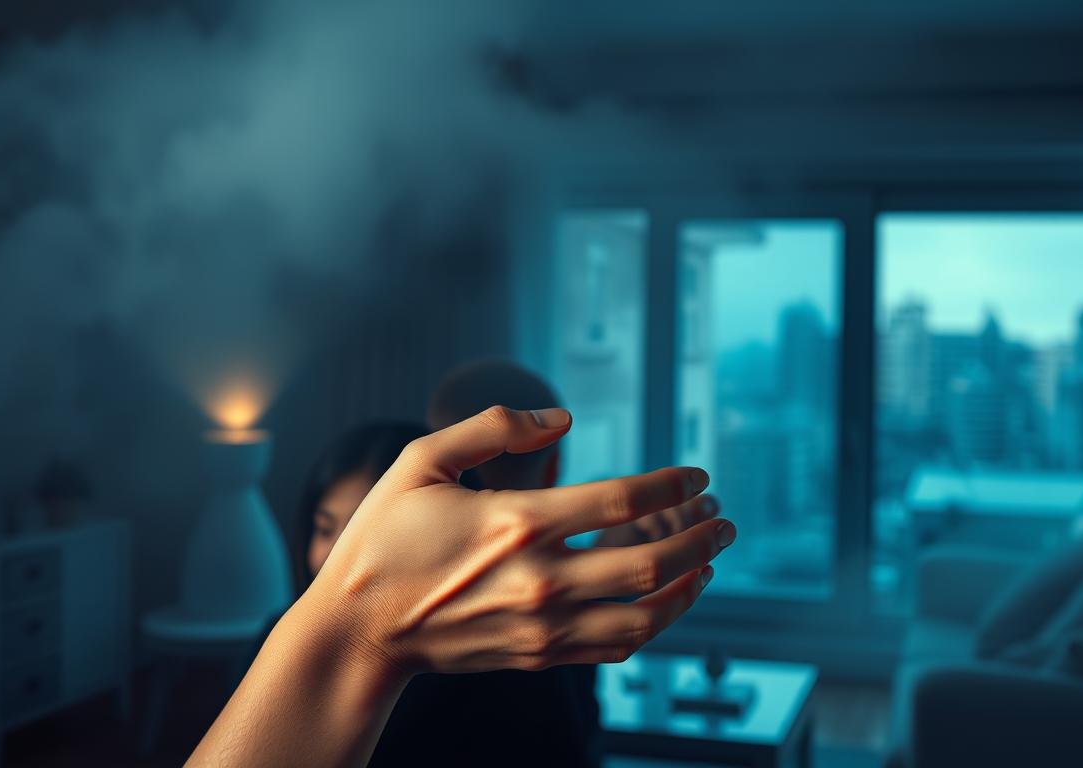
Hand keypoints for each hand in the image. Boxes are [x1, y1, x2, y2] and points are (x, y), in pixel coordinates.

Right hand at [311, 405, 735, 674]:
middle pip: (651, 560)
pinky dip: (655, 624)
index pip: (622, 500)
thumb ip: (492, 427)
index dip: (671, 482)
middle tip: (725, 518)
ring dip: (690, 585)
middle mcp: (539, 579)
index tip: (696, 474)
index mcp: (516, 522)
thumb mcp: (420, 461)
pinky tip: (668, 600)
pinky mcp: (539, 656)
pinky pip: (616, 646)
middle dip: (702, 535)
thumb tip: (561, 418)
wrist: (357, 633)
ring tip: (710, 560)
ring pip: (645, 614)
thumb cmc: (383, 541)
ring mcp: (543, 626)